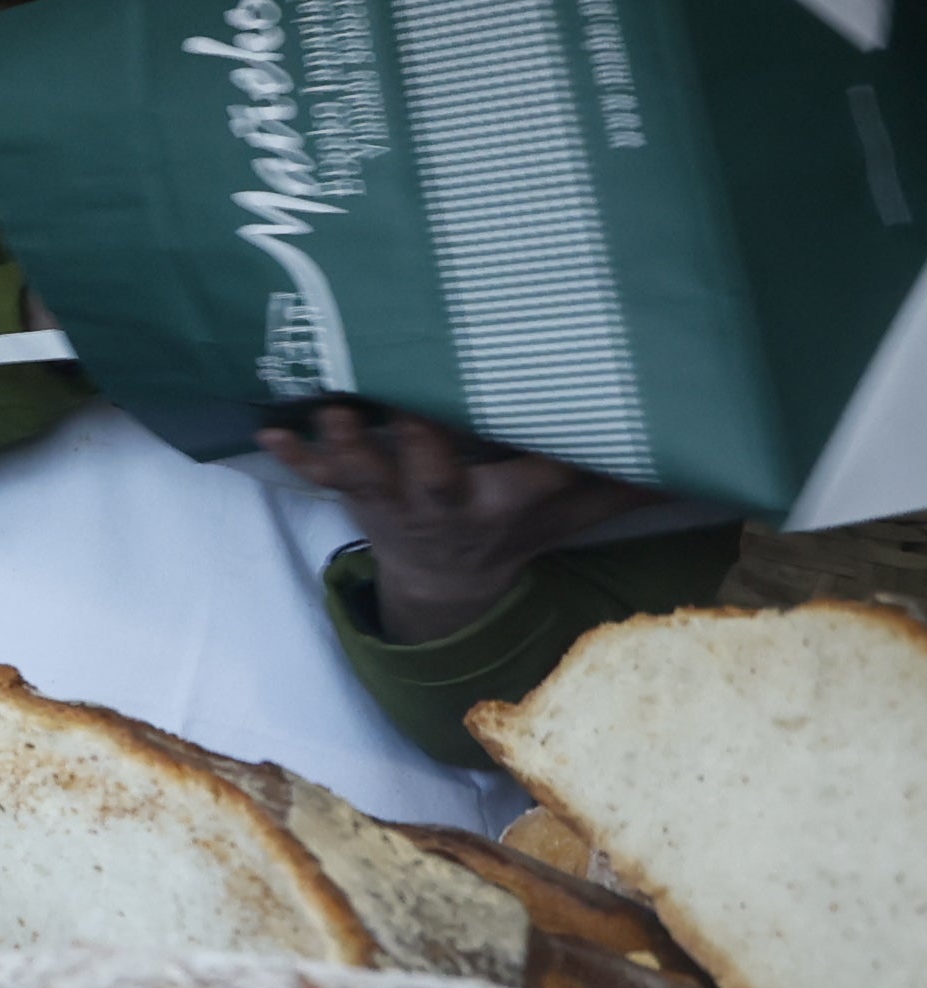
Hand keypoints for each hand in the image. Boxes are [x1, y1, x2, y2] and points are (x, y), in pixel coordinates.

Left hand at [256, 404, 652, 639]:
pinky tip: (268, 428)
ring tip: (329, 407)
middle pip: (434, 478)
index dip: (540, 452)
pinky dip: (296, 455)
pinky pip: (319, 477)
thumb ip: (630, 486)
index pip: (533, 476)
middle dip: (421, 444)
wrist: (447, 582)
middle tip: (407, 405)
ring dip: (346, 446)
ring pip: (369, 475)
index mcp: (504, 504)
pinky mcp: (356, 493)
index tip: (539, 410)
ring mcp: (395, 500)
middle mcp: (447, 504)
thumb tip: (719, 468)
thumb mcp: (574, 512)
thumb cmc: (514, 527)